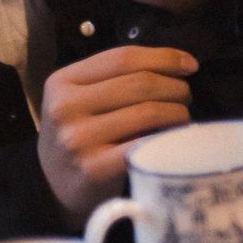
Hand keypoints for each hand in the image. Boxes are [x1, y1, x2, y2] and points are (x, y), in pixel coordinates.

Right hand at [38, 46, 196, 218]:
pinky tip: (173, 138)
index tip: (189, 65)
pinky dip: (168, 137)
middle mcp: (65, 107)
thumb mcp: (83, 97)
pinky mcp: (93, 169)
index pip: (123, 57)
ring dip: (178, 112)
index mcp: (62, 82)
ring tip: (182, 117)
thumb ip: (118, 76)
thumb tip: (181, 63)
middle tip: (185, 98)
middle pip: (141, 83)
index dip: (164, 57)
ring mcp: (77, 139)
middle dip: (176, 87)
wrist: (52, 185)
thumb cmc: (80, 133)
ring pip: (149, 111)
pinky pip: (146, 143)